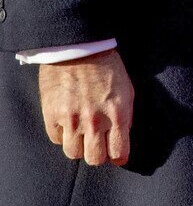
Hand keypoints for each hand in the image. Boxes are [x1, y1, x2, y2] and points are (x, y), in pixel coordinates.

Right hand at [38, 48, 133, 166]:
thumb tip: (122, 138)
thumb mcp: (126, 89)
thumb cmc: (106, 66)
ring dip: (79, 146)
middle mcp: (95, 121)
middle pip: (94, 159)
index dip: (118, 156)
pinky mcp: (52, 115)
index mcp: (118, 114)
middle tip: (97, 144)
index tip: (116, 154)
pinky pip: (57, 139)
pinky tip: (68, 122)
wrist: (78, 47)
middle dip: (98, 154)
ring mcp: (72, 120)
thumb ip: (125, 116)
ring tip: (81, 133)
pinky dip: (63, 134)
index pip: (119, 152)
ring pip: (74, 153)